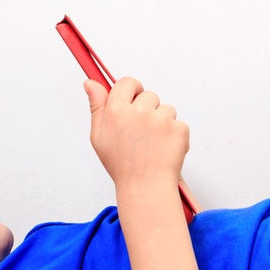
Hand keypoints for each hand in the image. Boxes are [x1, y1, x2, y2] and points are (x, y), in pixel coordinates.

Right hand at [82, 76, 188, 190]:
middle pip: (148, 95)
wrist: (146, 187)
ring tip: (152, 144)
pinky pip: (178, 123)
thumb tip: (90, 83)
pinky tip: (163, 149)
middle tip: (140, 134)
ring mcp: (162, 119)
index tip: (132, 101)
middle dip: (147, 109)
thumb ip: (97, 106)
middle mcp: (140, 111)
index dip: (131, 90)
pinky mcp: (178, 129)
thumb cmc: (121, 165)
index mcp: (117, 111)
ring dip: (161, 121)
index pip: (127, 82)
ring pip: (165, 108)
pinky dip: (174, 134)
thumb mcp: (99, 136)